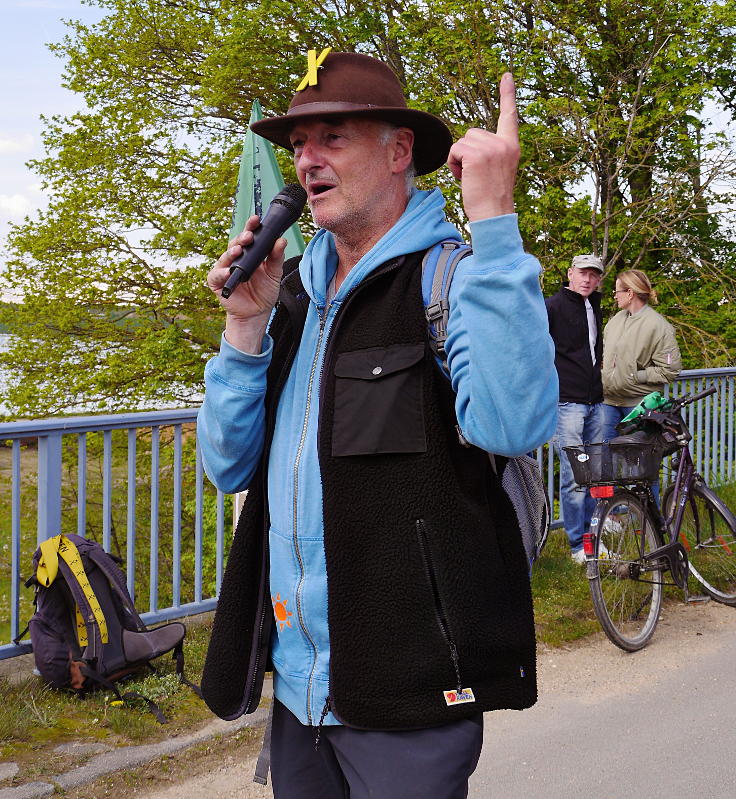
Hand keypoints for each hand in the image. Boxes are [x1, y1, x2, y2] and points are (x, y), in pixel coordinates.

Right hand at [206, 215, 286, 352]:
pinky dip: (222, 273)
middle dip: (242, 238)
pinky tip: (229, 271)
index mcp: (249, 253)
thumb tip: (281, 241)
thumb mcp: (274, 273)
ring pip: (225, 257)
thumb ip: (277, 257)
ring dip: (231, 252)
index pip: (248, 236)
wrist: (257, 313)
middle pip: (235, 243)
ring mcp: (225, 269)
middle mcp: (235, 258)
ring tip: (238, 251)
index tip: (256, 220)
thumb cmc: (264, 292)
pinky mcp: (217, 282)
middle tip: (249, 236)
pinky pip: (217, 275)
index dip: (251, 227)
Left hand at [447, 72, 519, 220]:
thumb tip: (467, 145)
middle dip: (466, 153)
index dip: (507, 95)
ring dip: (459, 160)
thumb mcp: (496, 170)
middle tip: (476, 175)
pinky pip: (454, 150)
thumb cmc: (491, 198)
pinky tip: (464, 178)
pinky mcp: (476, 154)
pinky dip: (453, 164)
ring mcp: (491, 148)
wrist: (493, 214)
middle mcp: (504, 143)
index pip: (509, 116)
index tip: (506, 75)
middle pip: (471, 133)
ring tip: (471, 178)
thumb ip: (489, 152)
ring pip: (461, 142)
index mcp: (511, 146)